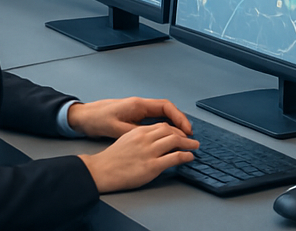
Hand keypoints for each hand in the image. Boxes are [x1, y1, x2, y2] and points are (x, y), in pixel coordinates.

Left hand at [67, 96, 192, 139]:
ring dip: (173, 123)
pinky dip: (163, 125)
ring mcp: (138, 109)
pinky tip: (166, 136)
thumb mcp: (115, 128)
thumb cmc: (97, 119)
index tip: (186, 129)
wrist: (84, 116)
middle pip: (167, 109)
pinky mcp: (134, 115)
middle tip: (189, 135)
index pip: (165, 106)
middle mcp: (141, 104)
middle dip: (180, 121)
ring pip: (162, 114)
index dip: (178, 117)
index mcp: (138, 105)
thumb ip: (134, 132)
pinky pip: (154, 119)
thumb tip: (152, 138)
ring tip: (182, 136)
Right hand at [79, 121, 198, 193]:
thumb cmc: (112, 158)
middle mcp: (146, 138)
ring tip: (194, 146)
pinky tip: (189, 157)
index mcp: (140, 131)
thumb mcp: (127, 139)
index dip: (175, 129)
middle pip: (171, 131)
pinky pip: (174, 157)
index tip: (181, 133)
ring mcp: (149, 152)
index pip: (163, 125)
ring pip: (175, 141)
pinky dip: (185, 155)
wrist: (101, 171)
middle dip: (184, 134)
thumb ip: (142, 136)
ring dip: (188, 143)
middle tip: (191, 139)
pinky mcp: (151, 166)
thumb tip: (156, 139)